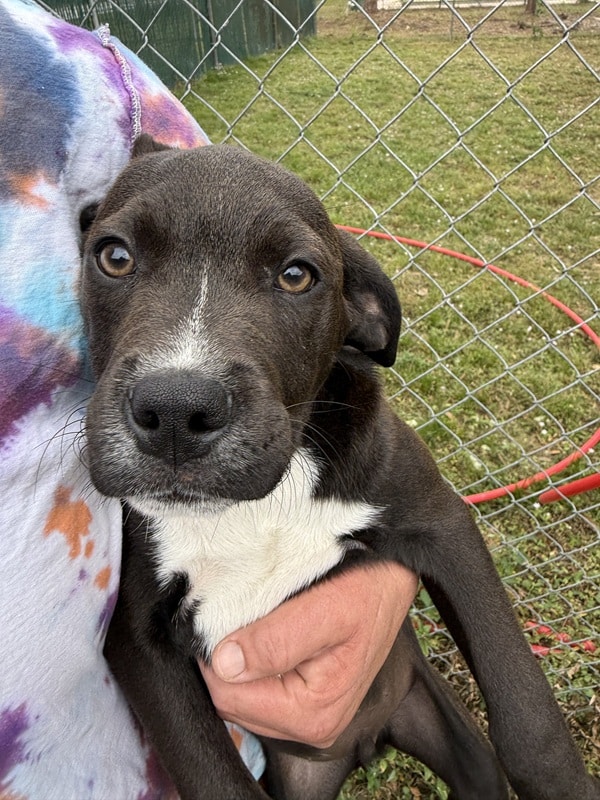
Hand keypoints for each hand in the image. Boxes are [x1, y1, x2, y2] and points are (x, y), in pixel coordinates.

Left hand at [199, 562, 417, 747]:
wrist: (391, 579)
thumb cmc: (366, 590)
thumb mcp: (324, 609)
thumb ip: (275, 640)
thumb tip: (225, 664)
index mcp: (314, 712)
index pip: (230, 698)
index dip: (214, 657)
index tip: (216, 618)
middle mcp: (312, 726)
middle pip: (232, 703)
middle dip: (224, 662)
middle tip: (235, 616)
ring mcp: (310, 716)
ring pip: (241, 697)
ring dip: (236, 662)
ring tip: (253, 622)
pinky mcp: (307, 700)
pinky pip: (258, 690)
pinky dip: (250, 663)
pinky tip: (262, 636)